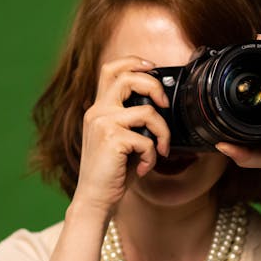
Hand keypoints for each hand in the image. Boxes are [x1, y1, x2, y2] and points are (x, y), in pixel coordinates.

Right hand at [72, 55, 170, 213]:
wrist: (95, 199)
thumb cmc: (113, 172)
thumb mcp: (122, 140)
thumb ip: (133, 120)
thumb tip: (161, 106)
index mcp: (98, 109)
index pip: (111, 69)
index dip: (134, 62)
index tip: (153, 68)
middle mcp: (97, 112)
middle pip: (128, 77)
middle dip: (154, 87)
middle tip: (165, 105)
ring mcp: (102, 124)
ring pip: (147, 112)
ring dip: (163, 132)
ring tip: (161, 150)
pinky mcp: (111, 139)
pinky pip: (146, 140)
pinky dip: (152, 156)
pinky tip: (145, 168)